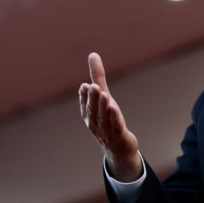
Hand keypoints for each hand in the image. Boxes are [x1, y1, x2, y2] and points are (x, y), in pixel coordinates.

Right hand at [79, 52, 141, 181]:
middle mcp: (95, 123)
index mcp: (89, 115)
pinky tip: (114, 108)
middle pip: (93, 110)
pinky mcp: (118, 136)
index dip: (84, 97)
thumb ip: (98, 76)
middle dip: (92, 99)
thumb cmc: (108, 118)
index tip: (85, 86)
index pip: (85, 105)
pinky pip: (115, 126)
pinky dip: (114, 118)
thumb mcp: (104, 96)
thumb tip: (93, 54)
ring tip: (104, 94)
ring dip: (103, 107)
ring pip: (103, 118)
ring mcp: (106, 131)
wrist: (119, 147)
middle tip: (92, 87)